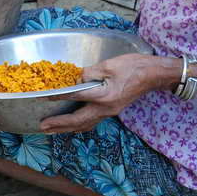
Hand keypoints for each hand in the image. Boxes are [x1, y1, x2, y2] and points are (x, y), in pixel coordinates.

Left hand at [40, 54, 172, 133]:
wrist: (154, 75)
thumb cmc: (133, 67)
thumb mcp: (109, 65)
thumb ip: (89, 73)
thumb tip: (73, 78)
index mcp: (103, 95)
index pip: (76, 96)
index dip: (59, 97)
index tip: (45, 98)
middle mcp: (105, 108)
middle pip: (78, 120)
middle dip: (59, 124)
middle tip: (42, 127)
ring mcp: (109, 112)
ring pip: (85, 125)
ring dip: (67, 128)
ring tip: (52, 130)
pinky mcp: (112, 111)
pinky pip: (92, 122)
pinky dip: (79, 125)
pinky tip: (72, 126)